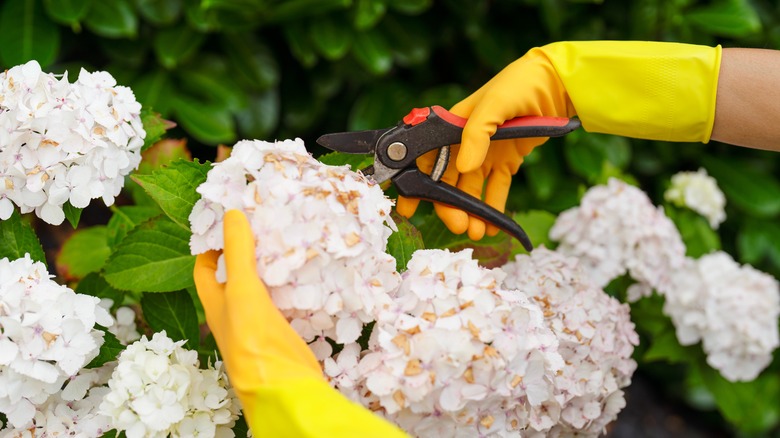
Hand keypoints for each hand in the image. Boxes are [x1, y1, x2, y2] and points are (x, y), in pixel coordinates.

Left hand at [194, 210, 407, 436]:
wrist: (285, 388)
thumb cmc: (253, 339)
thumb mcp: (242, 290)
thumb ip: (237, 253)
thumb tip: (231, 213)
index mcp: (215, 304)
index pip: (205, 268)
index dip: (210, 244)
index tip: (229, 221)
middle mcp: (233, 314)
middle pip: (235, 276)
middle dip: (246, 252)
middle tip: (264, 226)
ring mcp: (259, 324)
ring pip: (262, 287)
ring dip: (272, 268)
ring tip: (287, 241)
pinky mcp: (284, 332)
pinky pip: (285, 302)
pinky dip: (292, 286)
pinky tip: (306, 273)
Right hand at [397, 47, 574, 239]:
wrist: (557, 84)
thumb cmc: (520, 85)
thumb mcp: (494, 105)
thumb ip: (476, 135)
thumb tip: (464, 168)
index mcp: (452, 125)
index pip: (428, 159)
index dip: (417, 183)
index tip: (408, 207)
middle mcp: (464, 141)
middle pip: (448, 180)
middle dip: (448, 205)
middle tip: (456, 225)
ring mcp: (485, 152)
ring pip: (470, 189)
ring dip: (470, 211)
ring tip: (475, 232)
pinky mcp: (506, 161)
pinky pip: (496, 189)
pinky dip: (493, 208)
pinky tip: (492, 226)